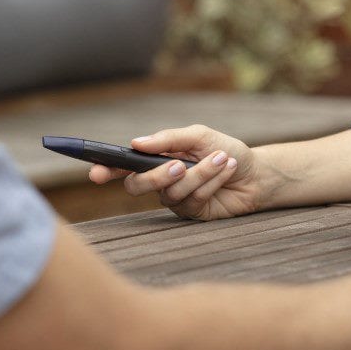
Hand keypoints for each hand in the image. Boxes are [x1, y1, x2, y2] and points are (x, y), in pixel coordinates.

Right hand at [87, 125, 259, 220]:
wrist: (256, 172)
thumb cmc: (226, 150)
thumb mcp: (199, 136)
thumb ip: (169, 139)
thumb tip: (136, 143)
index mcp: (156, 158)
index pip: (123, 165)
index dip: (105, 169)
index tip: (94, 173)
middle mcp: (160, 181)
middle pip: (137, 186)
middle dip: (157, 176)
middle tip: (180, 165)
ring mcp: (174, 199)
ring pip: (170, 192)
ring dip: (199, 174)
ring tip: (222, 159)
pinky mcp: (191, 213)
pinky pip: (191, 200)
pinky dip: (210, 182)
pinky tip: (225, 171)